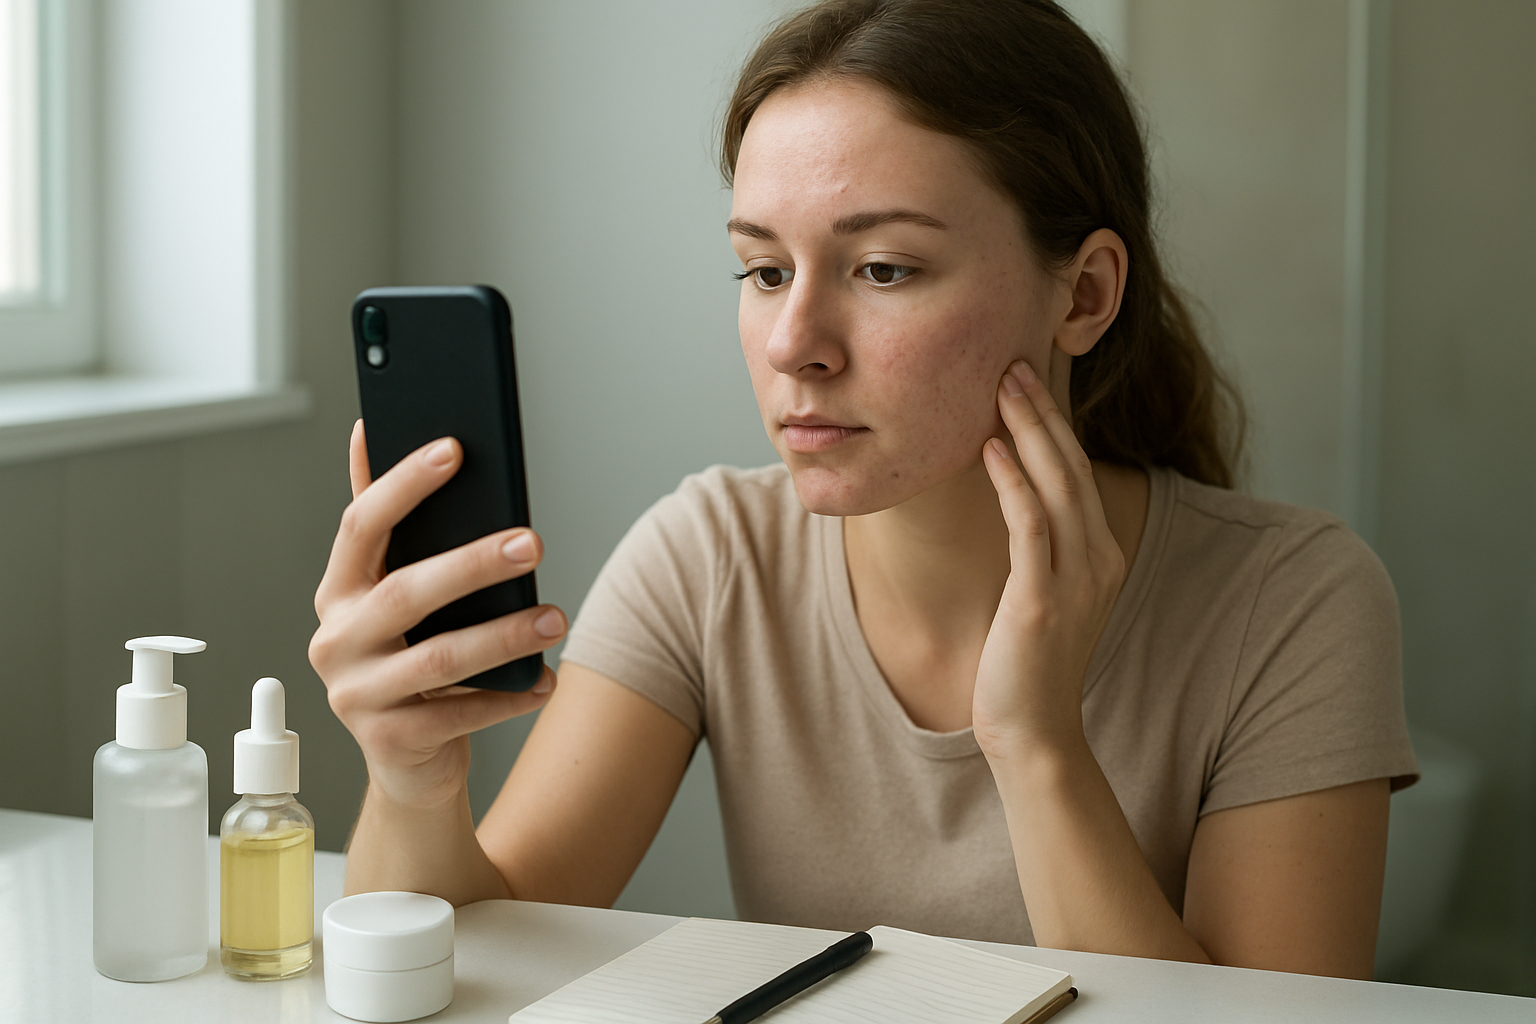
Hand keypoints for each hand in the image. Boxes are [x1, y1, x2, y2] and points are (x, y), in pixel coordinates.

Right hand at [310, 421, 564, 809]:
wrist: (406, 761)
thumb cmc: (409, 660)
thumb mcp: (390, 594)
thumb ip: (383, 522)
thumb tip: (367, 432)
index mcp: (337, 592)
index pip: (362, 525)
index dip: (404, 484)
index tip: (455, 449)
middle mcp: (335, 641)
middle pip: (407, 593)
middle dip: (474, 564)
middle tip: (534, 543)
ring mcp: (356, 696)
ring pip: (439, 659)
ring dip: (505, 636)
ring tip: (556, 619)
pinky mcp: (388, 743)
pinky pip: (458, 715)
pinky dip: (509, 696)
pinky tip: (546, 680)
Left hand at [972, 361, 1124, 758]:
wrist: (1034, 731)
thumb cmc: (1027, 663)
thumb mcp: (1041, 593)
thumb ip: (1038, 548)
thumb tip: (1009, 499)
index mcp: (1101, 554)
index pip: (1079, 471)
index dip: (1054, 422)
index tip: (1026, 380)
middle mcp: (1098, 558)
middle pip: (1072, 465)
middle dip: (1042, 410)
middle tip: (1013, 360)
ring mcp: (1075, 578)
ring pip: (1055, 484)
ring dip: (1028, 430)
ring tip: (1002, 386)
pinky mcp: (1041, 598)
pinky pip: (1029, 525)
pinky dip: (1011, 480)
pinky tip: (988, 447)